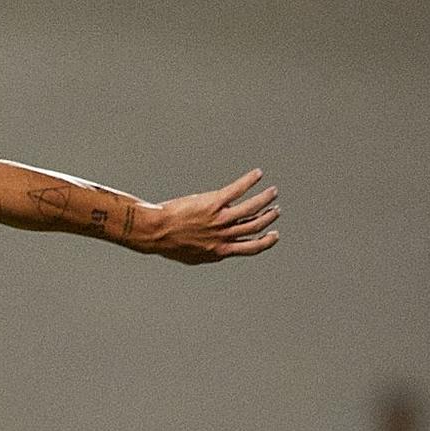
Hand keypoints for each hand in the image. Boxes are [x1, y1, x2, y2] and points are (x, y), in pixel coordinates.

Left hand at [143, 169, 280, 263]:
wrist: (154, 232)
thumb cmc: (168, 244)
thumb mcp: (192, 255)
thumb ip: (209, 253)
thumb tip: (217, 252)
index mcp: (220, 251)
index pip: (251, 247)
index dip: (266, 241)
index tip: (274, 235)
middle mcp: (223, 235)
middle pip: (255, 226)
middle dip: (268, 218)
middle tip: (275, 211)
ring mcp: (220, 219)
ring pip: (252, 208)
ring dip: (265, 199)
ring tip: (273, 192)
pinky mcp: (213, 203)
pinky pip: (238, 190)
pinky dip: (250, 181)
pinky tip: (257, 174)